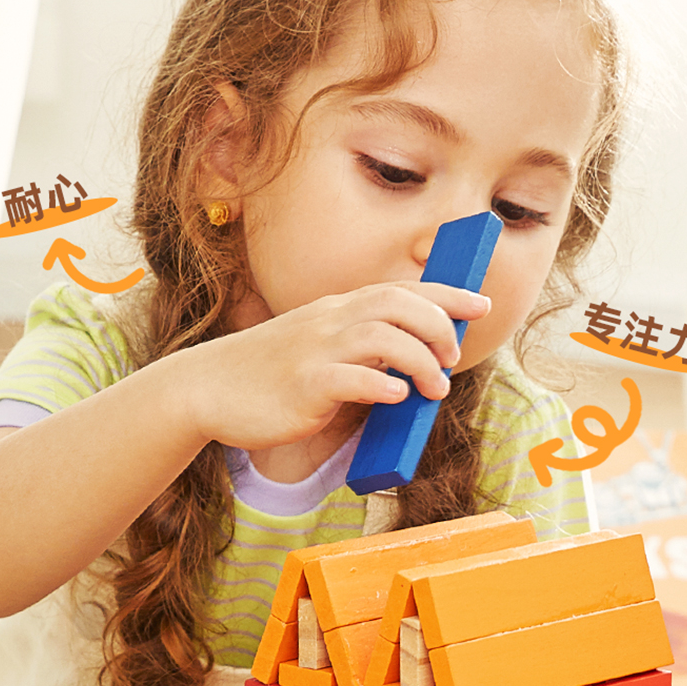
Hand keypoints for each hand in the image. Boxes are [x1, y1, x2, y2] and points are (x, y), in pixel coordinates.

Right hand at [185, 282, 489, 451]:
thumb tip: (409, 372)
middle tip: (453, 356)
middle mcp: (329, 322)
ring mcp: (315, 351)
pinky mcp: (303, 386)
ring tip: (433, 389)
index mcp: (336, 311)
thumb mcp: (317, 350)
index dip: (445, 294)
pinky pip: (349, 378)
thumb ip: (359, 354)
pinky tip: (395, 395)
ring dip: (419, 359)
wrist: (206, 388)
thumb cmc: (267, 374)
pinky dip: (380, 383)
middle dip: (438, 324)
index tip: (480, 304)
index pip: (400, 290)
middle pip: (396, 303)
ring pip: (381, 337)